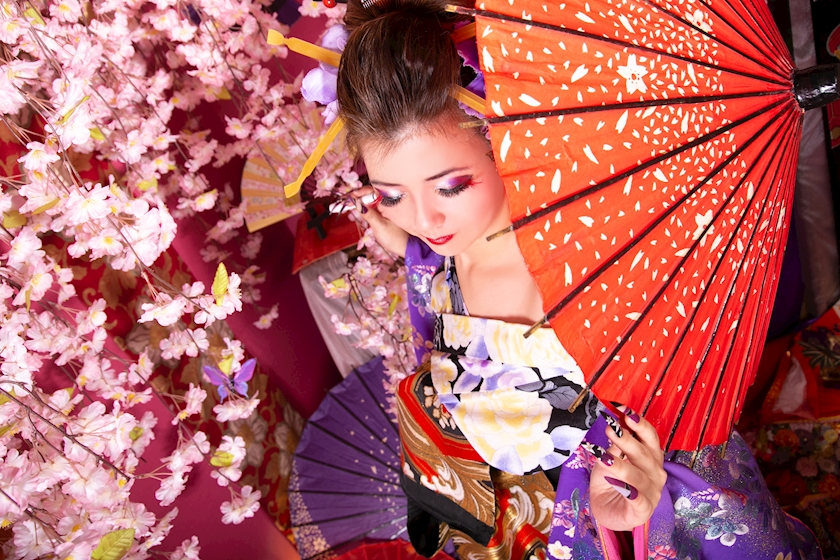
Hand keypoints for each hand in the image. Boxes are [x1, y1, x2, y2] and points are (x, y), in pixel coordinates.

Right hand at [351, 186, 408, 257]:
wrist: (404, 247)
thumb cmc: (396, 238)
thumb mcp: (380, 226)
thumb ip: (368, 214)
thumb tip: (356, 203)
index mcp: (390, 202)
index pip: (373, 191)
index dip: (361, 192)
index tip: (351, 196)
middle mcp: (387, 203)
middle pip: (370, 194)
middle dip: (358, 196)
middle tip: (347, 201)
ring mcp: (384, 208)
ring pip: (369, 200)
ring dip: (359, 201)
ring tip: (350, 204)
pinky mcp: (381, 213)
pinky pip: (371, 206)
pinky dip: (363, 207)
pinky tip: (357, 208)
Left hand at [589, 407, 665, 530]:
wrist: (608, 511)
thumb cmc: (611, 481)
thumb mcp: (609, 459)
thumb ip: (614, 446)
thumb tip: (613, 425)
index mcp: (651, 457)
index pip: (649, 437)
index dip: (638, 423)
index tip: (623, 410)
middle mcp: (655, 473)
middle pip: (643, 454)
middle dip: (626, 440)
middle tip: (609, 428)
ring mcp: (652, 493)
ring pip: (638, 476)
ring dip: (621, 466)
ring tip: (604, 458)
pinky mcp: (643, 511)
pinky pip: (638, 501)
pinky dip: (630, 493)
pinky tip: (620, 487)